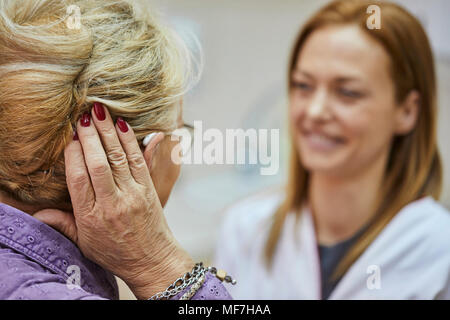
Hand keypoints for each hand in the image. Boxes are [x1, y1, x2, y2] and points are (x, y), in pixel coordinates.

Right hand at [34, 103, 192, 298]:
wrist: (152, 260)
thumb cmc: (116, 252)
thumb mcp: (85, 243)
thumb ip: (63, 224)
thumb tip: (40, 213)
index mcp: (91, 216)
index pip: (78, 179)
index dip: (74, 155)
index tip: (70, 138)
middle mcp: (112, 203)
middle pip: (98, 164)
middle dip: (90, 137)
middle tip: (83, 116)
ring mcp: (132, 195)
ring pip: (118, 158)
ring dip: (109, 133)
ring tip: (100, 112)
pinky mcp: (148, 190)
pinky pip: (138, 161)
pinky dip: (131, 142)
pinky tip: (124, 126)